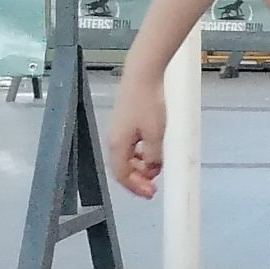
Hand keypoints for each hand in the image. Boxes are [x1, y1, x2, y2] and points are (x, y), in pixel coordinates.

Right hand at [107, 63, 166, 197]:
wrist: (142, 75)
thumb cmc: (148, 102)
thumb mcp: (155, 134)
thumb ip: (154, 156)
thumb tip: (153, 169)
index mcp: (118, 145)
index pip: (122, 175)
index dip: (135, 187)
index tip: (150, 193)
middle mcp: (114, 139)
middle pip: (122, 168)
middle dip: (138, 179)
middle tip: (153, 186)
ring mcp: (118, 131)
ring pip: (127, 157)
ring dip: (140, 166)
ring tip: (155, 168)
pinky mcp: (125, 122)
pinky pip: (130, 146)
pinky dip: (140, 154)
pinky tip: (152, 152)